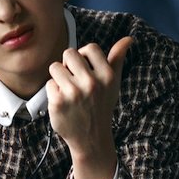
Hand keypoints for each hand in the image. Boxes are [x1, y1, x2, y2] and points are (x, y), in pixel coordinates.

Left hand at [46, 37, 132, 178]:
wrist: (91, 139)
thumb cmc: (101, 106)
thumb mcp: (113, 84)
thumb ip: (117, 59)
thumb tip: (128, 38)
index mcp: (107, 76)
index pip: (89, 48)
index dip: (84, 57)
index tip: (85, 70)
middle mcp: (91, 83)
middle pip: (69, 53)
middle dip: (68, 64)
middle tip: (74, 80)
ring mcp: (73, 93)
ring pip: (55, 67)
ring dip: (59, 78)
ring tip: (68, 92)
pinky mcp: (57, 102)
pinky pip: (49, 83)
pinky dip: (53, 92)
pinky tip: (63, 103)